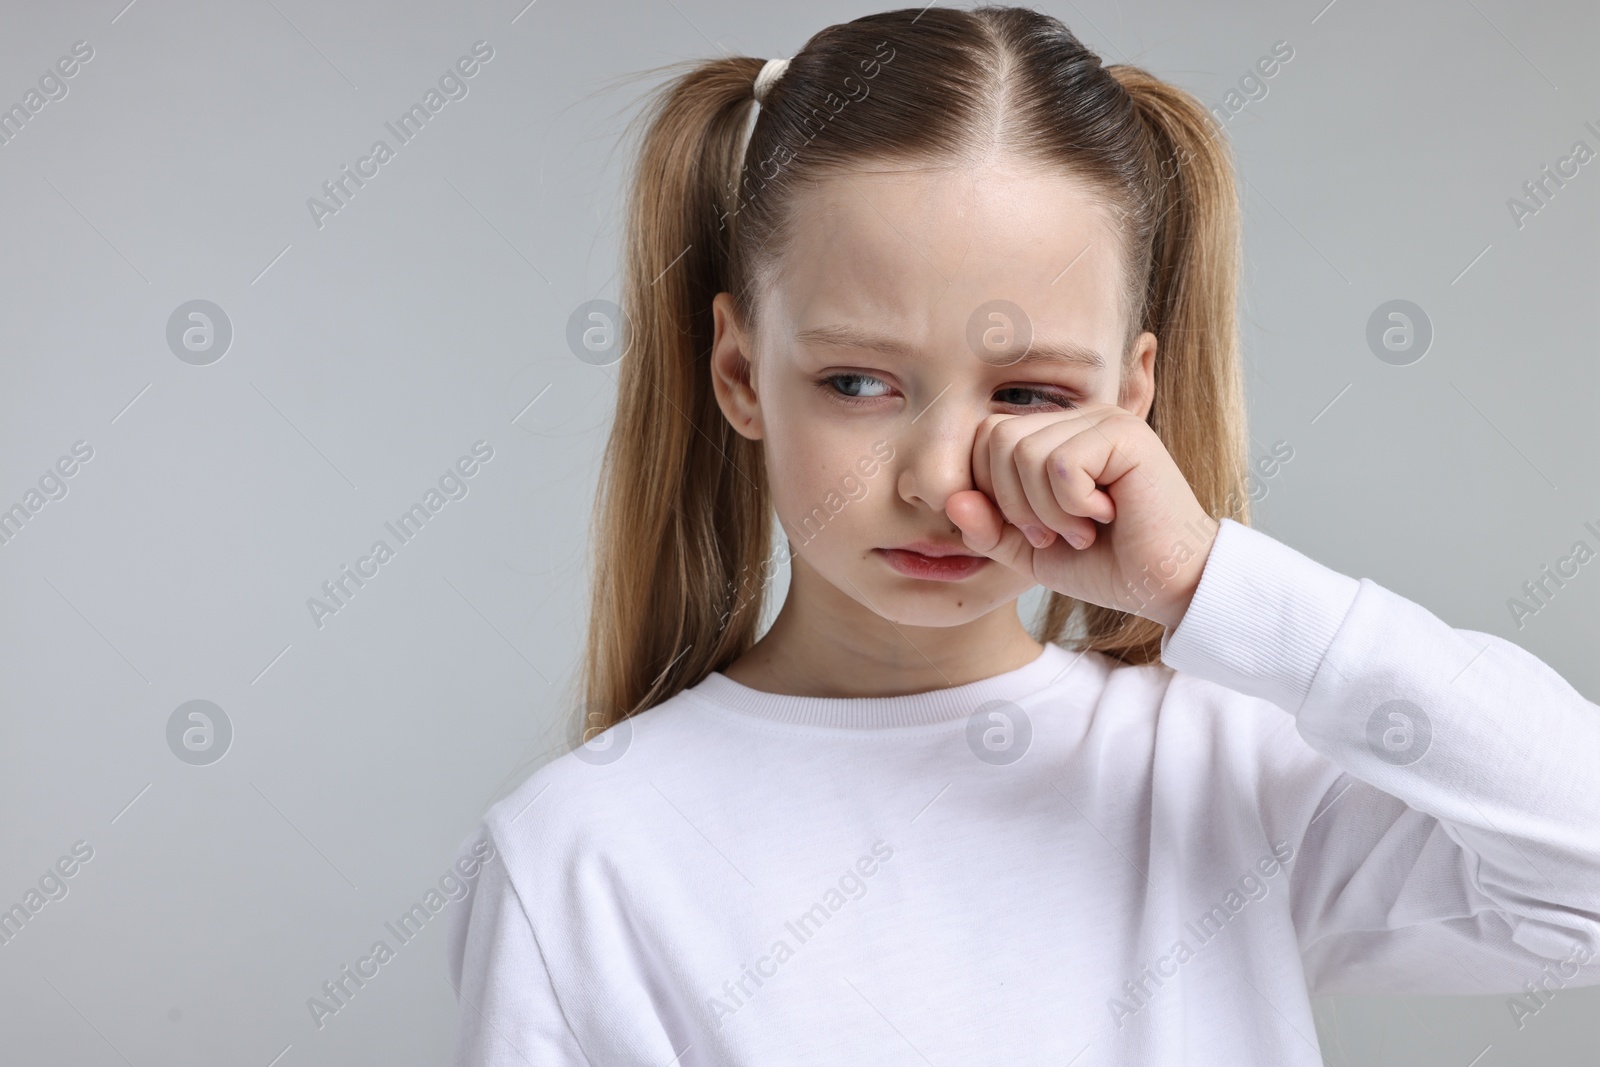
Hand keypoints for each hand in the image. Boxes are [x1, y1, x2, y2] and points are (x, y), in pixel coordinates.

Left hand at [945, 403, 1218, 630]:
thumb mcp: (1028, 551)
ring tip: (1083, 528)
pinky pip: (1059, 464)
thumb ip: (986, 527)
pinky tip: (1107, 516)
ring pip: (1023, 452)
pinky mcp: (1125, 433)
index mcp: (1053, 435)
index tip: (1034, 531)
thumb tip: (951, 499)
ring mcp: (1102, 420)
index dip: (991, 492)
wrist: (1166, 586)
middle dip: (1014, 502)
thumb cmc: (1105, 565)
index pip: (983, 438)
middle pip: (995, 438)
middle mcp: (1077, 418)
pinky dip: (1072, 505)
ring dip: (1046, 509)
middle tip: (1057, 533)